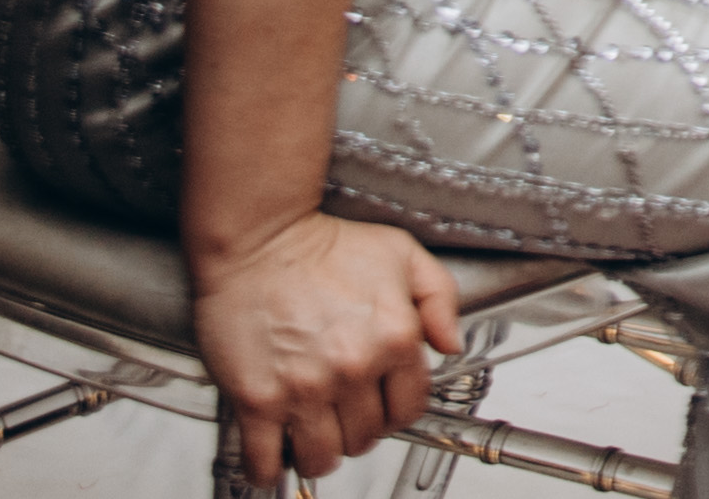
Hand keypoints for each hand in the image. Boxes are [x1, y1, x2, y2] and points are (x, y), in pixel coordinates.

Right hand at [190, 210, 461, 489]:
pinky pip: (264, 459)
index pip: (410, 407)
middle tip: (344, 418)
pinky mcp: (257, 399)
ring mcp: (305, 387)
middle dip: (359, 431)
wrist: (259, 239)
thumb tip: (451, 344)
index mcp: (395, 337)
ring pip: (322, 457)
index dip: (398, 413)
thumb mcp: (403, 255)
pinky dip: (269, 468)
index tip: (384, 410)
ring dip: (319, 454)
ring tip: (312, 438)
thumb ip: (439, 299)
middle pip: (366, 436)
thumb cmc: (323, 245)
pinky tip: (274, 455)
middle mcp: (354, 368)